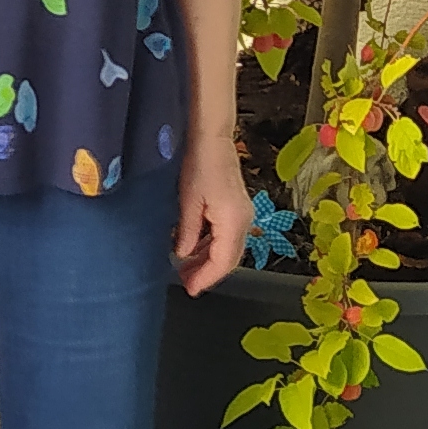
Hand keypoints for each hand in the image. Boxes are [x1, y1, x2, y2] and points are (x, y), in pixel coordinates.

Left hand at [173, 148, 249, 294]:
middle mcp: (244, 221)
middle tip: (185, 282)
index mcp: (233, 222)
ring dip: (209, 260)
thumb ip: (188, 232)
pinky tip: (194, 248)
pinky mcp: (238, 209)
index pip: (223, 262)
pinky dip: (212, 247)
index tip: (189, 290)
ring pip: (229, 249)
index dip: (206, 278)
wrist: (213, 138)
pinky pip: (227, 237)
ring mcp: (243, 215)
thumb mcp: (188, 201)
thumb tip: (183, 256)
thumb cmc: (199, 164)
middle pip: (230, 259)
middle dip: (208, 273)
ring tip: (185, 268)